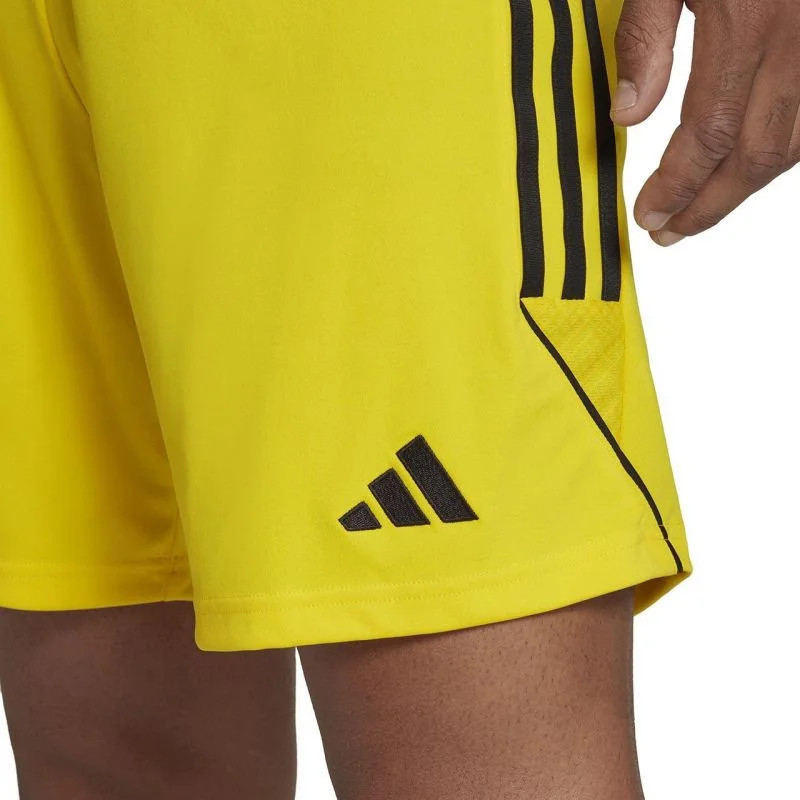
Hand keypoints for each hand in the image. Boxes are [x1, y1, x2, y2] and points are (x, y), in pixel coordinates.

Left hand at [612, 0, 799, 245]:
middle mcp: (799, 43)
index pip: (708, 135)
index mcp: (748, 24)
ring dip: (747, 188)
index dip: (677, 187)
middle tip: (671, 232)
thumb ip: (644, 39)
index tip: (647, 216)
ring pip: (796, 143)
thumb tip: (626, 118)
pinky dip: (784, 150)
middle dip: (711, 205)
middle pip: (759, 155)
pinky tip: (751, 165)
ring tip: (702, 212)